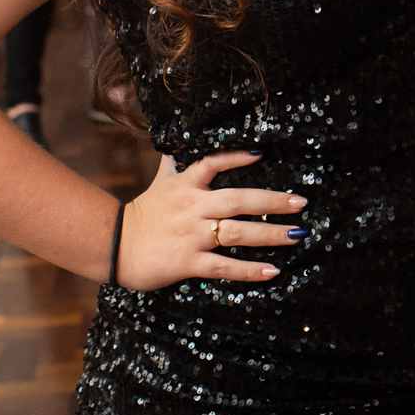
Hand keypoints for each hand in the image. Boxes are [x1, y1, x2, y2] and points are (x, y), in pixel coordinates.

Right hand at [115, 151, 306, 288]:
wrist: (113, 246)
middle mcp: (192, 208)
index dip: (238, 158)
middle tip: (300, 203)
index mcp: (186, 186)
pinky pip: (224, 267)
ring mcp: (191, 236)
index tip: (263, 154)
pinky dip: (249, 270)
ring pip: (237, 233)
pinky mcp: (188, 262)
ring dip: (270, 234)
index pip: (213, 164)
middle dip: (272, 201)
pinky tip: (272, 271)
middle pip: (238, 200)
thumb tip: (177, 144)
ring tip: (297, 234)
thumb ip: (174, 165)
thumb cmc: (141, 214)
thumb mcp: (158, 184)